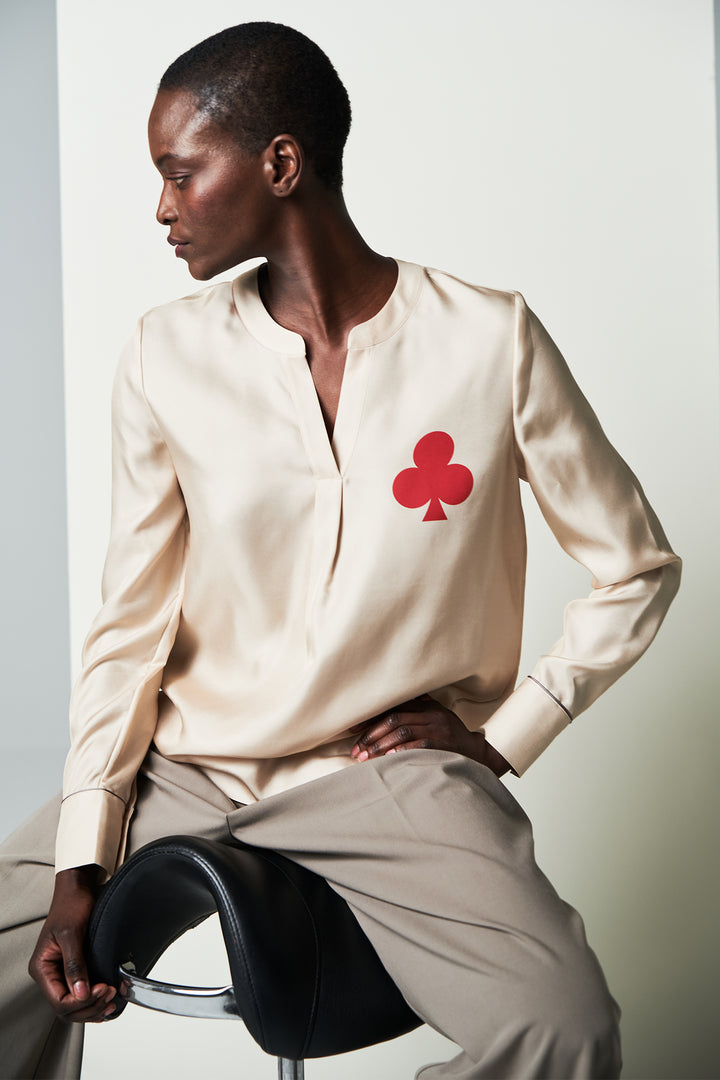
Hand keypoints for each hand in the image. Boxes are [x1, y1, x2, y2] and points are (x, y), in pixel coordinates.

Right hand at [28, 865, 117, 1022]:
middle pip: (66, 1008)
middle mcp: (50, 974)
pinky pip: (82, 994)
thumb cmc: (71, 905)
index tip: (100, 989)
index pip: (59, 1001)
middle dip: (89, 1006)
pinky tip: (107, 998)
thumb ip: (74, 965)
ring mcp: (62, 973)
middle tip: (109, 993)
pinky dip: (95, 1000)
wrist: (78, 890)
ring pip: (75, 1005)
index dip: (81, 1001)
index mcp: (42, 967)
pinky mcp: (74, 970)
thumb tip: (80, 993)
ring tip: (111, 998)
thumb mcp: (72, 934)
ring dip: (94, 1006)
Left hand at [350, 695, 510, 776]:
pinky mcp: (445, 743)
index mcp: (426, 705)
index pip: (391, 707)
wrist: (479, 753)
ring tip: (366, 758)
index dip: (370, 718)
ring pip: (402, 731)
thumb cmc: (450, 737)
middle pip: (394, 719)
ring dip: (380, 745)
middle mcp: (431, 713)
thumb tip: (378, 715)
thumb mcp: (435, 719)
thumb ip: (414, 713)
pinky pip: (419, 745)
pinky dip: (401, 751)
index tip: (352, 730)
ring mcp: (439, 727)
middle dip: (371, 735)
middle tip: (356, 751)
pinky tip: (388, 759)